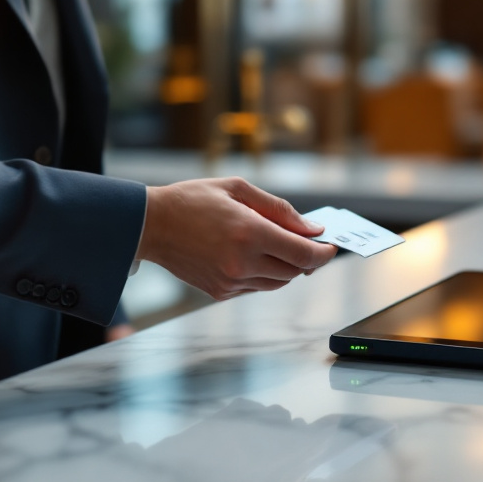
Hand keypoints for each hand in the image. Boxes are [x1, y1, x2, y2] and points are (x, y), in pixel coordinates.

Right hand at [136, 177, 336, 299]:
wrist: (151, 225)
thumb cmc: (193, 200)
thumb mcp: (239, 190)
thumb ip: (280, 209)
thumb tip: (312, 228)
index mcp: (250, 233)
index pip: (304, 254)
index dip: (324, 252)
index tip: (331, 246)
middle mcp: (242, 262)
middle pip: (295, 271)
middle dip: (308, 258)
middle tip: (309, 243)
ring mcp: (231, 281)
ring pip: (278, 282)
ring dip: (287, 267)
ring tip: (278, 245)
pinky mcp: (220, 291)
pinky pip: (256, 287)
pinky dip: (264, 273)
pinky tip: (253, 255)